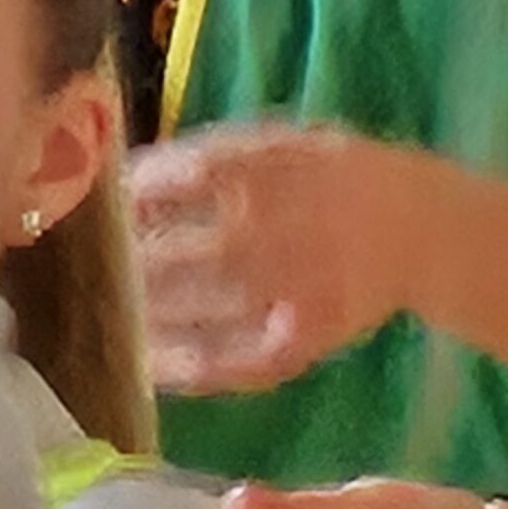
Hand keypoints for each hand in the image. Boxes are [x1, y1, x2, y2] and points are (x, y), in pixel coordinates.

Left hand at [130, 122, 428, 390]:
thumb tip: (132, 172)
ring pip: (201, 307)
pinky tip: (149, 365)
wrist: (421, 227)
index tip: (103, 203)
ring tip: (101, 314)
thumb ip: (217, 151)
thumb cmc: (336, 177)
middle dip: (129, 260)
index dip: (137, 192)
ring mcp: (292, 289)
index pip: (189, 176)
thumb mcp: (287, 140)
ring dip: (143, 313)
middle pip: (184, 248)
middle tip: (86, 269)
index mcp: (278, 170)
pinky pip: (237, 363)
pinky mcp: (304, 339)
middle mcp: (282, 230)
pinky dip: (189, 368)